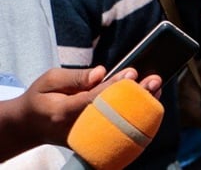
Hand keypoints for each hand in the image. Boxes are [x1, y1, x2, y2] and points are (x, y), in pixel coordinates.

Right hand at [0, 65, 146, 158]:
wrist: (30, 126)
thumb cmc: (41, 98)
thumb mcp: (49, 80)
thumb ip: (75, 76)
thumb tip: (101, 73)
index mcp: (63, 111)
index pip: (93, 99)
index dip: (114, 87)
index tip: (131, 73)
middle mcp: (76, 127)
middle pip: (111, 112)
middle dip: (134, 96)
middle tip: (154, 80)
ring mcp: (85, 137)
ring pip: (118, 123)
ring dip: (140, 106)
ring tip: (156, 88)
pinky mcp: (91, 141)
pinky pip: (117, 129)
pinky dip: (134, 116)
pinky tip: (150, 102)